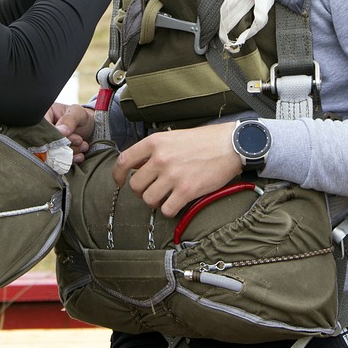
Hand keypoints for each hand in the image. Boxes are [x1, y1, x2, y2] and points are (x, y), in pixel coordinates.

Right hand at [46, 103, 94, 162]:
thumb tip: (60, 130)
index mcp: (43, 117)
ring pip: (54, 155)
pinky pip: (60, 162)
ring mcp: (48, 145)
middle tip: (78, 139)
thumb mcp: (77, 113)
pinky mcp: (55, 155)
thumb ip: (69, 120)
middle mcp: (42, 132)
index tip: (67, 135)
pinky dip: (72, 159)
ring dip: (71, 152)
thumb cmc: (80, 117)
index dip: (54, 136)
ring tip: (81, 143)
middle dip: (65, 144)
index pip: (42, 130)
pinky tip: (80, 153)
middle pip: (47, 144)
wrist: (89, 127)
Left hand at [111, 122, 239, 216]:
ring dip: (155, 202)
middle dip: (141, 191)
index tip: (119, 182)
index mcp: (155, 142)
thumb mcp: (173, 137)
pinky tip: (176, 203)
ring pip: (148, 200)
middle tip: (152, 190)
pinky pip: (166, 209)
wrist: (230, 145)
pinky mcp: (187, 190)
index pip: (124, 161)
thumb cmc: (203, 141)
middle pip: (135, 185)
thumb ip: (154, 151)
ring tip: (166, 196)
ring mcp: (173, 175)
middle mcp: (160, 158)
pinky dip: (169, 210)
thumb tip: (139, 167)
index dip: (117, 175)